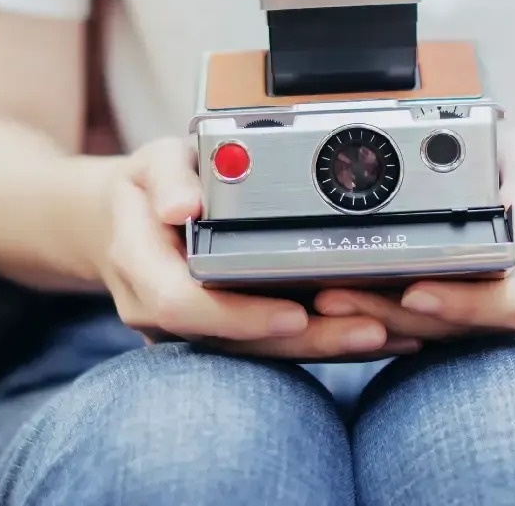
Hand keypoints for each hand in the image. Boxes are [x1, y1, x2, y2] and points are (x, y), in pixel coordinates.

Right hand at [100, 137, 422, 360]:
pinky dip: (322, 342)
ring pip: (261, 352)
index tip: (294, 312)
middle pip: (237, 343)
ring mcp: (194, 329)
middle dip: (306, 343)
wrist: (127, 222)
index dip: (240, 317)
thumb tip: (180, 205)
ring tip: (388, 335)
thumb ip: (168, 177)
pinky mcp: (223, 334)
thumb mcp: (153, 162)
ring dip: (325, 349)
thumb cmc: (149, 188)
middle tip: (372, 330)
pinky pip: (272, 345)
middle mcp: (164, 310)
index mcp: (142, 267)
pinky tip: (375, 336)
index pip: (184, 306)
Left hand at [315, 127, 514, 344]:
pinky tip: (358, 312)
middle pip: (477, 329)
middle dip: (407, 317)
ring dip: (394, 324)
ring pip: (457, 338)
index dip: (466, 303)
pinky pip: (450, 337)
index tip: (413, 293)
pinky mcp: (496, 329)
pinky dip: (404, 325)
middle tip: (342, 299)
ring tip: (335, 303)